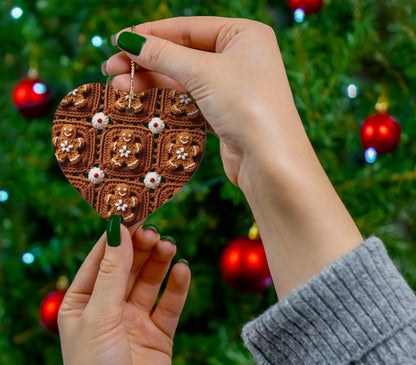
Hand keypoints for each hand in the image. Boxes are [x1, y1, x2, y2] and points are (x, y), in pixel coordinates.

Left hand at [58, 222, 189, 364]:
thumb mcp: (99, 315)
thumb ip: (112, 271)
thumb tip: (118, 228)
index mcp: (83, 302)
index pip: (101, 258)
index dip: (117, 235)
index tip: (134, 212)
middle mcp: (109, 308)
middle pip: (128, 266)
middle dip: (141, 248)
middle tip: (155, 232)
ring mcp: (135, 320)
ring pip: (150, 281)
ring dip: (160, 262)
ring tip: (169, 247)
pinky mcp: (159, 333)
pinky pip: (170, 303)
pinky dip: (177, 286)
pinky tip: (183, 270)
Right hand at [105, 17, 362, 298]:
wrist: (270, 161)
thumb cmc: (247, 106)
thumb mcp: (202, 72)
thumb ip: (163, 54)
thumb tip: (127, 40)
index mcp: (244, 35)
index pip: (188, 28)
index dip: (151, 34)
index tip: (119, 41)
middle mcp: (240, 58)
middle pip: (183, 54)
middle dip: (146, 62)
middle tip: (111, 69)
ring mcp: (232, 88)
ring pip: (184, 80)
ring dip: (151, 83)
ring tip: (118, 87)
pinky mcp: (225, 114)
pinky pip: (190, 101)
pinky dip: (167, 101)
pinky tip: (142, 102)